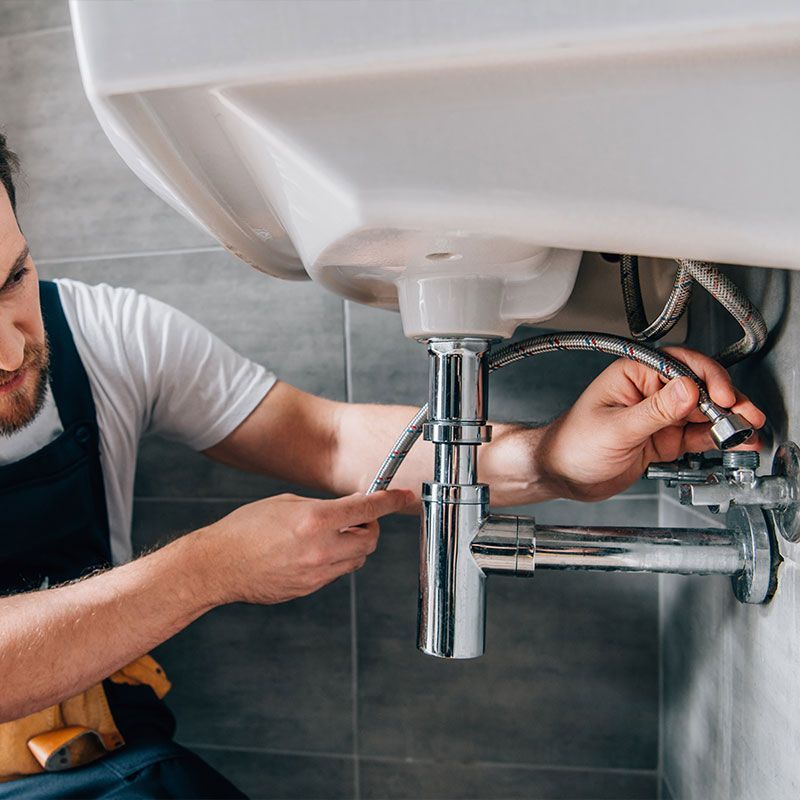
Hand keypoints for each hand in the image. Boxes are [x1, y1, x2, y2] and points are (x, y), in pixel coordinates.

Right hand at [197, 489, 412, 604]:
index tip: (404, 496)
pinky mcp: (310, 589)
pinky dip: (335, 561)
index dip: (391, 501)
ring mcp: (316, 573)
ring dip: (353, 546)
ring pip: (357, 560)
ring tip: (327, 536)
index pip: (368, 509)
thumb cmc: (245, 529)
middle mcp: (321, 548)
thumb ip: (323, 507)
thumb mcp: (286, 503)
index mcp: (315, 520)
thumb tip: (350, 508)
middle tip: (356, 519)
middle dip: (369, 527)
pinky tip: (312, 552)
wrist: (218, 565)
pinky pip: (336, 573)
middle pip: (370, 539)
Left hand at [536, 347, 765, 501]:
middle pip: (699, 387)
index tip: (722, 396)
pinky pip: (696, 435)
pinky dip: (716, 439)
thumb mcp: (615, 429)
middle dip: (726, 400)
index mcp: (633, 374)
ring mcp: (658, 415)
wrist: (561, 475)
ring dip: (727, 421)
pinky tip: (734, 442)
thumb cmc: (572, 445)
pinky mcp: (663, 438)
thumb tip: (688, 390)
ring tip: (748, 432)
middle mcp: (649, 390)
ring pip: (703, 412)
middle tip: (747, 416)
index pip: (679, 365)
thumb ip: (654, 412)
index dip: (706, 378)